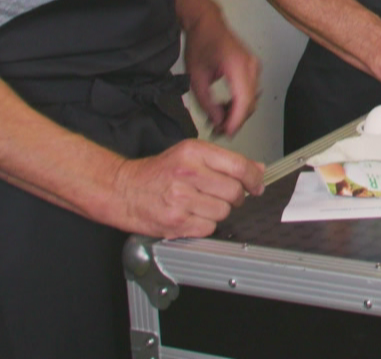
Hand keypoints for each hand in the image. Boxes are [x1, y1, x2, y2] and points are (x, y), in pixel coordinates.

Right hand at [105, 139, 264, 238]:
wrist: (123, 190)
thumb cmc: (157, 173)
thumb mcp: (189, 155)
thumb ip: (224, 161)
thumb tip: (257, 169)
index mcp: (194, 152)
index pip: (239, 166)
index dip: (254, 178)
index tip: (257, 185)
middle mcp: (187, 174)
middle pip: (234, 191)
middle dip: (235, 196)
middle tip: (223, 195)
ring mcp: (181, 199)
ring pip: (223, 212)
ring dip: (218, 211)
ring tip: (201, 204)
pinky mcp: (176, 222)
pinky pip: (208, 227)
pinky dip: (205, 224)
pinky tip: (192, 215)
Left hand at [182, 9, 260, 136]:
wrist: (207, 24)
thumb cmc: (201, 44)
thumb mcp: (196, 77)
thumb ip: (206, 103)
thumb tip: (218, 120)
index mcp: (237, 65)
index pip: (243, 101)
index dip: (236, 121)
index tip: (225, 133)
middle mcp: (251, 66)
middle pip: (250, 103)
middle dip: (235, 120)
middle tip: (218, 130)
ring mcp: (254, 67)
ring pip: (252, 100)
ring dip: (237, 113)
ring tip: (218, 119)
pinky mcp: (253, 69)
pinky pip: (250, 92)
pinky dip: (239, 103)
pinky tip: (225, 107)